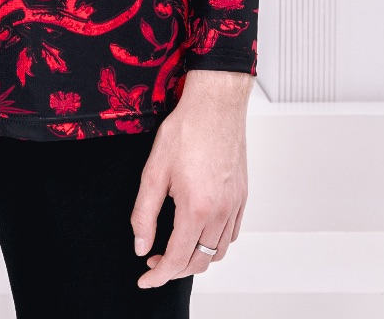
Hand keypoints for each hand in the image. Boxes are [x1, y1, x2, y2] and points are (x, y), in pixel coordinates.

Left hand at [131, 68, 251, 287]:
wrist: (215, 105)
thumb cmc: (185, 131)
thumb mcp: (153, 171)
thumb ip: (144, 213)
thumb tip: (141, 246)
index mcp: (197, 209)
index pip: (177, 259)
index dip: (159, 275)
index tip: (145, 279)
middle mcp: (221, 213)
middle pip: (200, 261)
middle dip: (176, 269)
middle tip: (154, 259)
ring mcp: (235, 206)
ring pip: (218, 251)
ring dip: (196, 258)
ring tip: (175, 247)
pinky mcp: (243, 197)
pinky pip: (232, 234)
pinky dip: (215, 243)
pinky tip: (199, 232)